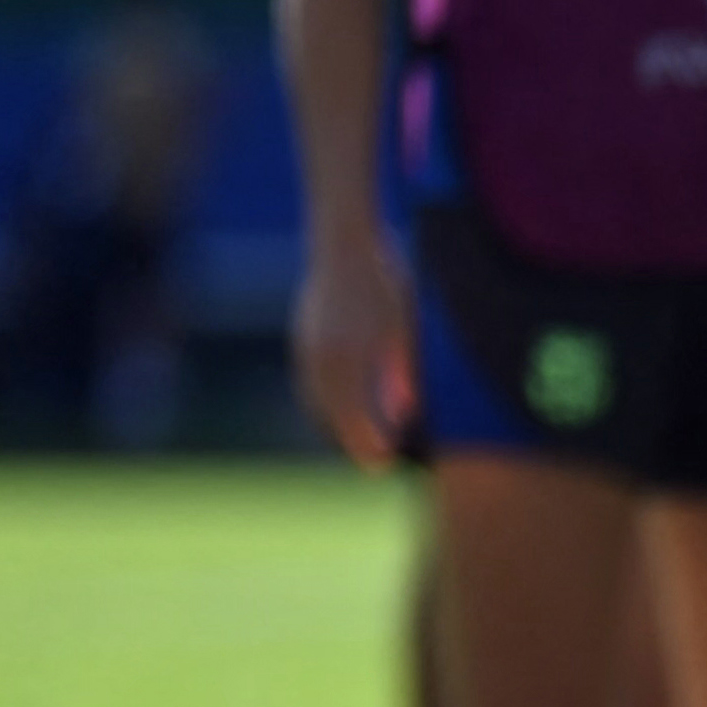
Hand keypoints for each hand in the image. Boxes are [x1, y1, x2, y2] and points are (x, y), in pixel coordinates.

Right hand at [289, 229, 410, 469]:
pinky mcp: (303, 335)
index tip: (382, 466)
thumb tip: (402, 414)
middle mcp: (318, 357)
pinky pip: (310, 380)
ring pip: (316, 399)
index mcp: (344, 359)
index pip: (353, 418)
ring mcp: (306, 345)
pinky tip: (342, 406)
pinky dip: (326, 400)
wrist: (344, 240)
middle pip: (332, 415)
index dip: (367, 445)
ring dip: (337, 422)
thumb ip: (401, 373)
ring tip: (361, 440)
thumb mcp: (403, 329)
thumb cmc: (385, 281)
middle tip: (376, 462)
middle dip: (353, 440)